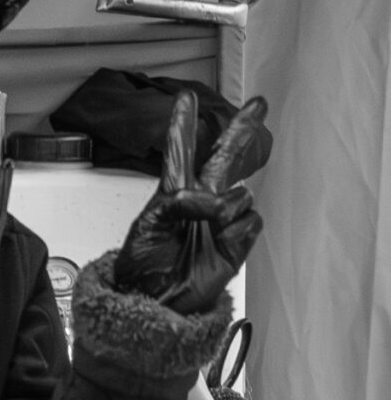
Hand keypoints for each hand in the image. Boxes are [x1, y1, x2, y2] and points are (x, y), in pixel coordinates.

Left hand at [114, 90, 268, 313]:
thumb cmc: (142, 265)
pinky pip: (250, 222)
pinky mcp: (237, 242)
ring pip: (241, 194)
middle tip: (257, 105)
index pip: (180, 149)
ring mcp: (221, 220)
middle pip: (224, 157)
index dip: (184, 123)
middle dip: (240, 131)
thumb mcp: (148, 225)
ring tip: (207, 229)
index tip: (186, 97)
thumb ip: (178, 202)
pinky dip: (237, 231)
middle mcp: (200, 201)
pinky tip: (222, 241)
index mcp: (172, 192)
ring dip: (226, 208)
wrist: (156, 302)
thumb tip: (213, 199)